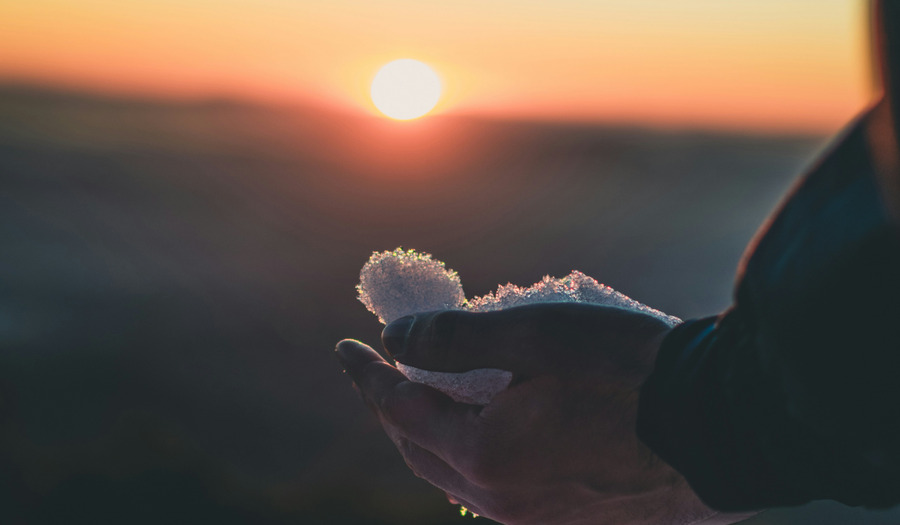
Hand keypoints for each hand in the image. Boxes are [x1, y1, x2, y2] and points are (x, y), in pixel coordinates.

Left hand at [336, 303, 747, 524]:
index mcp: (485, 453)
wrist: (727, 429)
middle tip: (383, 370)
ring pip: (458, 473)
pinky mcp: (571, 520)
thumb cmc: (633, 372)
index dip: (366, 375)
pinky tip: (491, 428)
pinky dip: (476, 452)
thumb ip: (456, 336)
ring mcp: (538, 517)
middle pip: (421, 449)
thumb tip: (395, 337)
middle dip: (394, 407)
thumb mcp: (538, 334)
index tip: (346, 346)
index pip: (399, 409)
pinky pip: (498, 488)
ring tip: (432, 393)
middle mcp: (503, 498)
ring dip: (435, 431)